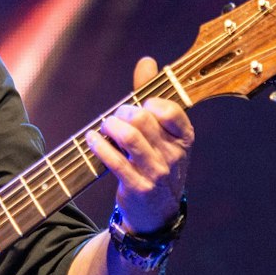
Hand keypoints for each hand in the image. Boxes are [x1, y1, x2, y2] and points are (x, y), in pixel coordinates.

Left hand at [84, 56, 193, 232]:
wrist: (156, 213)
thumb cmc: (156, 162)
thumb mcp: (162, 133)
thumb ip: (154, 95)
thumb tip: (147, 61)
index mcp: (184, 139)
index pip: (171, 111)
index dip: (150, 103)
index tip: (140, 106)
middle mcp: (174, 156)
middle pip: (143, 120)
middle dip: (123, 112)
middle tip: (115, 117)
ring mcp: (156, 173)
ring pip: (130, 138)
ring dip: (110, 126)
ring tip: (104, 125)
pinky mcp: (137, 187)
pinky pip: (114, 160)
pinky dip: (99, 146)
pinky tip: (91, 138)